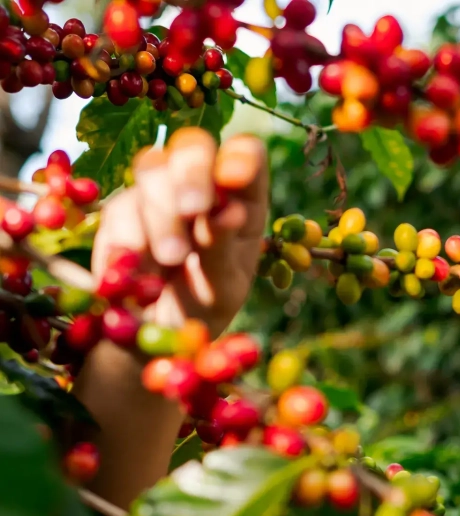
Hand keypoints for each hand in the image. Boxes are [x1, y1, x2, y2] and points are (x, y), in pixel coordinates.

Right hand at [91, 127, 268, 338]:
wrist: (152, 336)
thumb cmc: (202, 307)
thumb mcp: (223, 288)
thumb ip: (223, 249)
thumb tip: (229, 209)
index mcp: (243, 201)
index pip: (247, 155)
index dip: (240, 158)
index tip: (233, 179)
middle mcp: (202, 187)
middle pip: (194, 144)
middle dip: (192, 173)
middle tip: (193, 210)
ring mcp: (159, 193)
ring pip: (153, 168)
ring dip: (163, 214)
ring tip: (172, 260)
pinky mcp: (122, 211)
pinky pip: (121, 208)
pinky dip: (133, 239)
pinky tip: (142, 272)